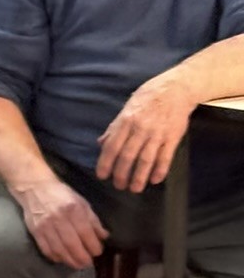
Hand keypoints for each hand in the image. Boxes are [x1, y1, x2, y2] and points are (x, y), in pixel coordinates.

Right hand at [17, 176, 107, 268]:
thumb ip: (93, 220)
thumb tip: (104, 237)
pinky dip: (55, 257)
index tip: (98, 252)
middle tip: (88, 263)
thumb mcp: (81, 203)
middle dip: (82, 257)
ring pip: (59, 249)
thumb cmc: (62, 195)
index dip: (93, 246)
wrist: (35, 188)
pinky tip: (62, 259)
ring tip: (77, 264)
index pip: (85, 232)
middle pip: (72, 244)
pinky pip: (46, 249)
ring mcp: (45, 226)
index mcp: (73, 209)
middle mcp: (58, 218)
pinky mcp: (35, 231)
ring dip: (70, 260)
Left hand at [96, 75, 194, 192]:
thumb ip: (114, 128)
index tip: (102, 175)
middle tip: (118, 186)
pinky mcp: (172, 137)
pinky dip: (160, 170)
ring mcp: (157, 133)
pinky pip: (165, 157)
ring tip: (135, 188)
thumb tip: (101, 144)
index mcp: (126, 121)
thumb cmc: (148, 98)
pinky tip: (155, 180)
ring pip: (146, 160)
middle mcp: (140, 128)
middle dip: (121, 174)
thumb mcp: (127, 108)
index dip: (106, 163)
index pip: (112, 146)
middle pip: (127, 156)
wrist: (176, 89)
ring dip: (139, 177)